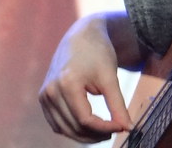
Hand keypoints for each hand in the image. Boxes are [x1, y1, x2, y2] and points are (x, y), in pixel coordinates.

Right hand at [38, 13, 132, 142]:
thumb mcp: (110, 77)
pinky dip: (72, 129)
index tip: (122, 128)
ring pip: (63, 129)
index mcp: (67, 83)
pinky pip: (56, 123)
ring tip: (104, 131)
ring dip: (83, 135)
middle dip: (95, 134)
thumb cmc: (98, 53)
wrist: (81, 36)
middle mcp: (51, 91)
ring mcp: (44, 95)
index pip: (85, 119)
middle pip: (73, 126)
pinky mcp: (43, 97)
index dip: (104, 128)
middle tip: (115, 130)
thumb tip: (128, 128)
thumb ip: (118, 105)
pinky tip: (89, 127)